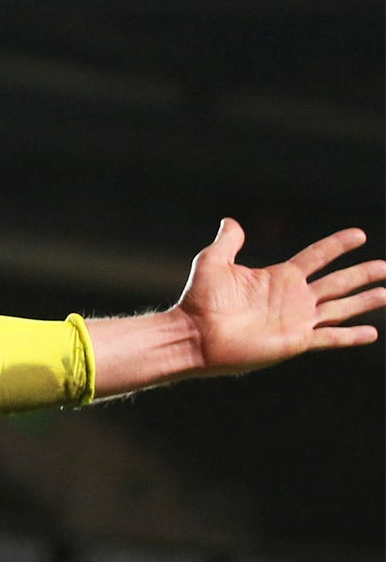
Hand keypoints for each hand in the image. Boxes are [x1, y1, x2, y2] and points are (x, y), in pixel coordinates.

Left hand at [180, 219, 383, 371]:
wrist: (193, 335)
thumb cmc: (199, 300)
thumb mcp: (213, 262)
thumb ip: (227, 242)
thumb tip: (231, 221)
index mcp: (280, 277)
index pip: (317, 256)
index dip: (338, 245)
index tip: (359, 235)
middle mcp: (293, 298)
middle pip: (338, 282)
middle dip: (363, 273)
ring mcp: (297, 320)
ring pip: (341, 308)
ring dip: (365, 301)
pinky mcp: (295, 341)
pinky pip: (330, 337)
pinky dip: (350, 336)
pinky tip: (371, 333)